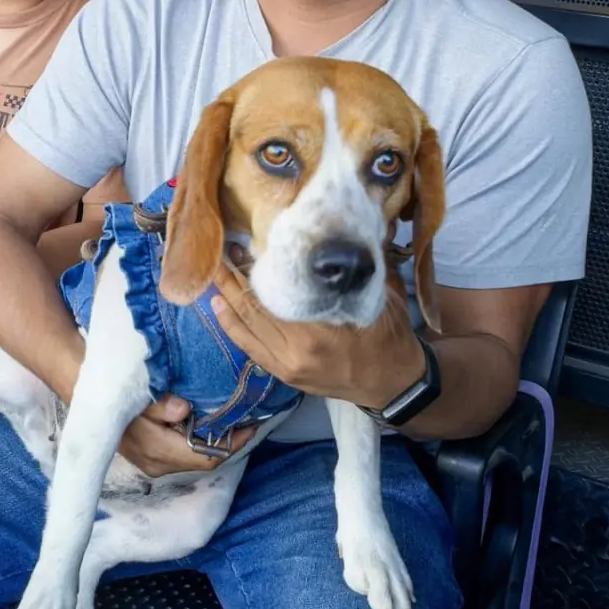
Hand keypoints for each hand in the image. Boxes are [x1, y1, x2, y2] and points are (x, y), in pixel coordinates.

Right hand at [117, 395, 256, 478]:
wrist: (88, 400)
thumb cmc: (114, 394)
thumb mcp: (136, 395)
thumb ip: (160, 405)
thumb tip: (184, 408)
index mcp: (159, 452)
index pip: (208, 456)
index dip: (234, 442)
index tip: (253, 423)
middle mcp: (159, 465)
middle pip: (206, 460)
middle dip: (228, 440)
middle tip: (248, 417)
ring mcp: (155, 464)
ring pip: (196, 458)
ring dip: (215, 440)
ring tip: (233, 417)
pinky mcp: (153, 457)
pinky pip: (185, 453)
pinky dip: (201, 440)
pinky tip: (209, 422)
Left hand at [209, 261, 423, 408]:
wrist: (392, 384)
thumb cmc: (389, 336)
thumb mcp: (384, 293)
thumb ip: (366, 261)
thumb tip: (354, 223)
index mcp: (323, 328)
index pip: (278, 291)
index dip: (256, 266)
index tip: (245, 241)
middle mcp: (299, 348)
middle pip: (254, 307)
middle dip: (234, 276)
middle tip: (224, 249)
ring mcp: (287, 365)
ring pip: (246, 326)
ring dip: (226, 296)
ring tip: (216, 269)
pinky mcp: (283, 375)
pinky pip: (248, 347)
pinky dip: (230, 325)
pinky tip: (218, 305)